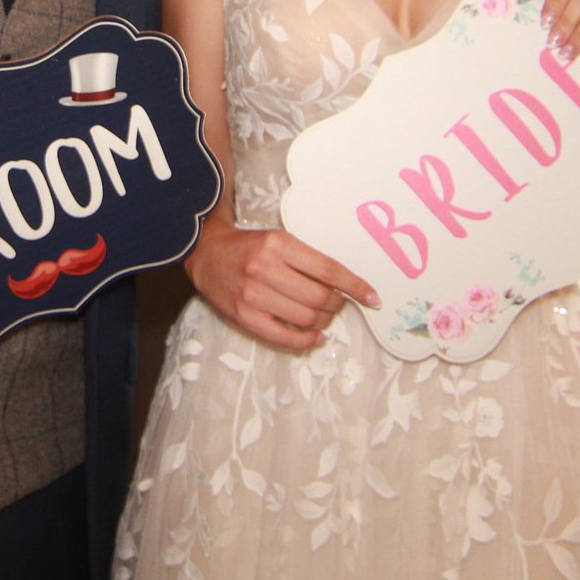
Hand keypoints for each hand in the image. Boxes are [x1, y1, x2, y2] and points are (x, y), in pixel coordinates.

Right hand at [183, 213, 379, 351]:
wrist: (206, 254)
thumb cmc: (249, 247)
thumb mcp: (278, 240)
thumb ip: (307, 259)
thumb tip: (343, 285)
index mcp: (279, 244)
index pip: (328, 269)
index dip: (355, 285)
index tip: (372, 297)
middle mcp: (266, 269)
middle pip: (319, 297)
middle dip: (338, 304)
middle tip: (339, 303)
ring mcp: (253, 296)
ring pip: (306, 318)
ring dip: (324, 321)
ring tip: (325, 316)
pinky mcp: (244, 317)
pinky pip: (284, 337)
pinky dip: (307, 340)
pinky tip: (316, 336)